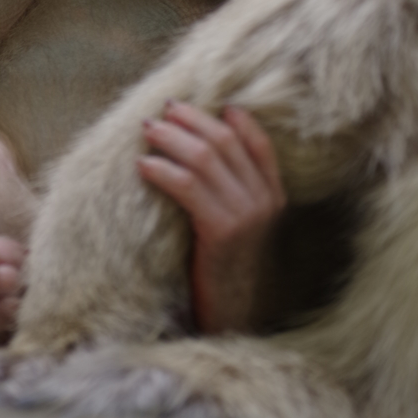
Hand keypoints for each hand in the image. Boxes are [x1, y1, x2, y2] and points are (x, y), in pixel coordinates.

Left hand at [137, 100, 285, 333]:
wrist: (230, 314)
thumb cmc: (224, 267)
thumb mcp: (237, 224)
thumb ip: (231, 191)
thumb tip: (199, 149)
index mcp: (274, 195)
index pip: (259, 143)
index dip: (237, 120)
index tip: (210, 103)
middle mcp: (264, 200)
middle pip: (225, 142)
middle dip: (192, 120)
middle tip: (164, 110)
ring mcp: (245, 214)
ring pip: (204, 158)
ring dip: (172, 138)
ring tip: (148, 130)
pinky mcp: (221, 230)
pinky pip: (187, 186)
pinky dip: (162, 169)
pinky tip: (143, 165)